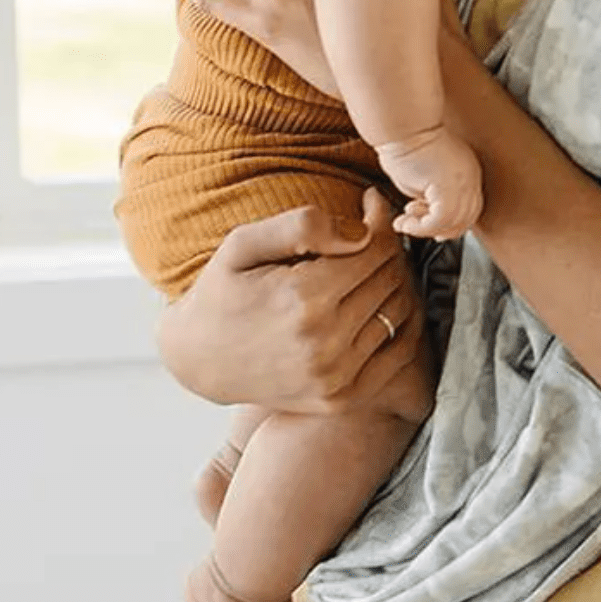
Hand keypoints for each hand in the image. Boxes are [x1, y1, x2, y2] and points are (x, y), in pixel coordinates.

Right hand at [156, 191, 422, 412]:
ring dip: (394, 282)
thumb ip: (301, 225)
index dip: (380, 220)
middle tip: (367, 234)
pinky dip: (402, 324)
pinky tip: (381, 302)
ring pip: (398, 311)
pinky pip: (398, 354)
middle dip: (386, 248)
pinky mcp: (340, 398)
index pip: (375, 249)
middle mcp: (325, 343)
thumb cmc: (221, 292)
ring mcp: (335, 377)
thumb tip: (361, 231)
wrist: (198, 361)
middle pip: (390, 278)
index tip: (369, 203)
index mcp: (303, 299)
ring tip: (370, 265)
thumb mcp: (242, 243)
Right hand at [377, 126, 483, 240]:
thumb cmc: (406, 142)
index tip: (432, 228)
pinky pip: (439, 221)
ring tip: (405, 223)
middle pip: (466, 219)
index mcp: (468, 171)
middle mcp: (470, 178)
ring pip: (452, 223)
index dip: (452, 224)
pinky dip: (421, 228)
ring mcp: (462, 183)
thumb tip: (426, 212)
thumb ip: (431, 195)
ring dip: (424, 229)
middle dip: (439, 229)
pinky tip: (405, 222)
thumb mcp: (424, 174)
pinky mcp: (448, 188)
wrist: (402, 124)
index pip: (469, 209)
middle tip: (415, 228)